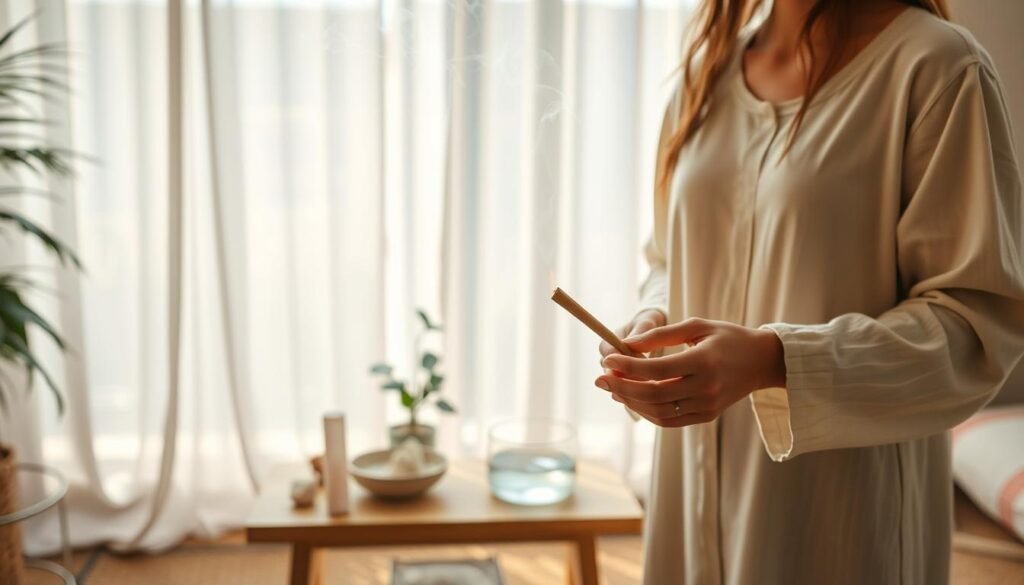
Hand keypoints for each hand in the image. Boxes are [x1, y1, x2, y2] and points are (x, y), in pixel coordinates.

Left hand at [595, 318, 785, 427]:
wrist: (762, 362)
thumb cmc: (727, 337)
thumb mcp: (696, 326)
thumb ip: (660, 335)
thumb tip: (626, 344)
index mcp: (704, 362)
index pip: (657, 369)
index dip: (628, 367)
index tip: (608, 359)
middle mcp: (706, 388)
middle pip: (653, 394)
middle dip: (622, 387)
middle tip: (600, 378)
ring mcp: (707, 406)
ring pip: (658, 411)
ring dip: (631, 401)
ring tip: (612, 388)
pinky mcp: (706, 416)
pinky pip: (669, 420)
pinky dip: (647, 411)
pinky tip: (633, 398)